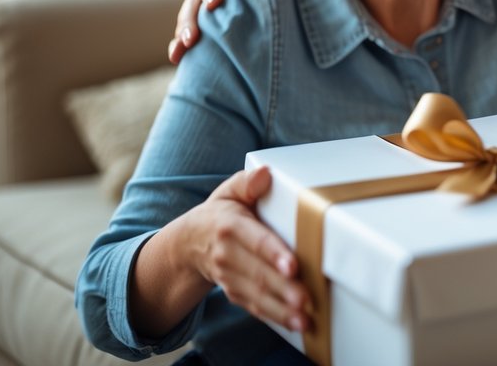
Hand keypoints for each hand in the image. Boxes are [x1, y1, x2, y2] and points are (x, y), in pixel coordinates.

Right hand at [167, 0, 265, 63]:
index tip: (215, 3)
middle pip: (193, 2)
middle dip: (190, 20)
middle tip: (191, 39)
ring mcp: (205, 7)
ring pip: (188, 20)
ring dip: (182, 36)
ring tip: (178, 53)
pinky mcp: (209, 24)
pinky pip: (193, 34)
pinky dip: (183, 46)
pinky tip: (178, 60)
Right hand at [185, 166, 308, 331]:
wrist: (190, 242)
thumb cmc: (222, 212)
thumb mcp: (229, 191)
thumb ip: (247, 182)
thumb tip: (265, 174)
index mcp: (230, 225)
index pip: (255, 240)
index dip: (273, 253)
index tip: (292, 265)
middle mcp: (227, 254)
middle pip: (258, 273)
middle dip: (283, 288)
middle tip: (306, 299)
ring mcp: (228, 276)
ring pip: (256, 294)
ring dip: (280, 309)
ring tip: (304, 318)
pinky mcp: (234, 292)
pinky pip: (253, 306)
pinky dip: (274, 316)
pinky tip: (294, 323)